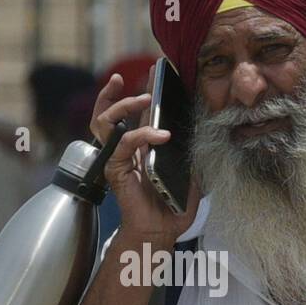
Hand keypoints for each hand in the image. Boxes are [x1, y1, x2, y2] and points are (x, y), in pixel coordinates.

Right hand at [91, 69, 200, 247]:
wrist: (162, 231)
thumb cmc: (174, 205)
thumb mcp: (189, 172)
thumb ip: (189, 151)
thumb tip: (199, 128)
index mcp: (138, 149)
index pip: (132, 115)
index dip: (136, 92)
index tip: (150, 72)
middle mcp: (123, 152)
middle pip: (108, 114)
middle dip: (116, 93)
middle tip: (137, 79)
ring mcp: (116, 160)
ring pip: (106, 123)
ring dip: (124, 106)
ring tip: (146, 98)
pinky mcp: (115, 171)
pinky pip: (122, 145)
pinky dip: (141, 135)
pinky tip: (161, 134)